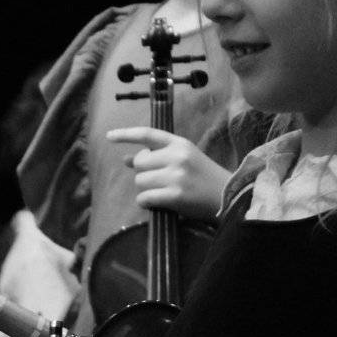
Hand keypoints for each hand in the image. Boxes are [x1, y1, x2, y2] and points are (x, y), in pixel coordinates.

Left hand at [107, 127, 230, 221]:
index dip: (126, 134)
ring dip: (146, 189)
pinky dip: (147, 202)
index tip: (109, 137)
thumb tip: (126, 159)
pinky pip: (144, 198)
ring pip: (140, 181)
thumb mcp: (182, 160)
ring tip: (164, 191)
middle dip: (143, 173)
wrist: (227, 196)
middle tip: (159, 180)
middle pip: (139, 163)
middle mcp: (177, 156)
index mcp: (180, 144)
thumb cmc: (201, 178)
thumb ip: (156, 157)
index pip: (147, 134)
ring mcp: (176, 175)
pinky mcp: (174, 195)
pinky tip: (160, 202)